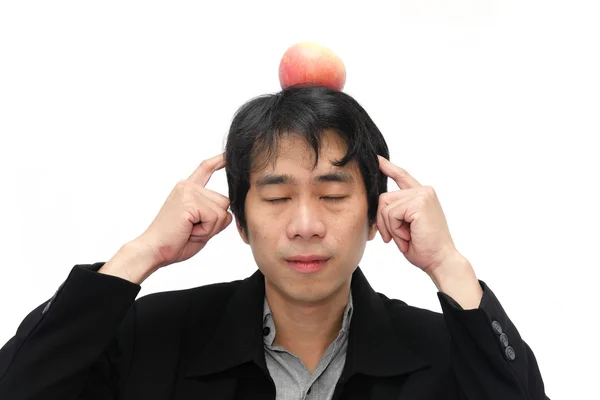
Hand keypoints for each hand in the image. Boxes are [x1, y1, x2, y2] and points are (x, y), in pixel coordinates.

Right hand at [134, 153, 232, 270]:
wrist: (154, 250)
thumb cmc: (175, 242)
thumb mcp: (201, 226)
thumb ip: (215, 215)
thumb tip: (231, 212)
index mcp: (187, 190)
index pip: (205, 169)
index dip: (218, 161)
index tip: (227, 154)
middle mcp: (187, 186)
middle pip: (225, 202)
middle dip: (216, 222)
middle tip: (193, 229)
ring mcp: (188, 192)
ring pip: (222, 211)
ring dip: (211, 228)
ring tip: (189, 230)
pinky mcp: (190, 202)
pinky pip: (215, 218)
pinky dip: (206, 231)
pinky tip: (189, 232)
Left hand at [376, 155, 459, 276]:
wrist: (440, 260)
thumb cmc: (424, 247)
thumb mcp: (405, 225)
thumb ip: (395, 211)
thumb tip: (379, 203)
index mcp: (422, 196)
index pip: (402, 177)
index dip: (389, 168)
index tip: (378, 159)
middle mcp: (423, 191)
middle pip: (384, 198)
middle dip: (384, 221)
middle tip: (399, 237)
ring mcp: (422, 195)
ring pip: (385, 207)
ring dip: (391, 228)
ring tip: (407, 237)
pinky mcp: (419, 203)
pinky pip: (391, 214)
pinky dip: (395, 230)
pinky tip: (409, 236)